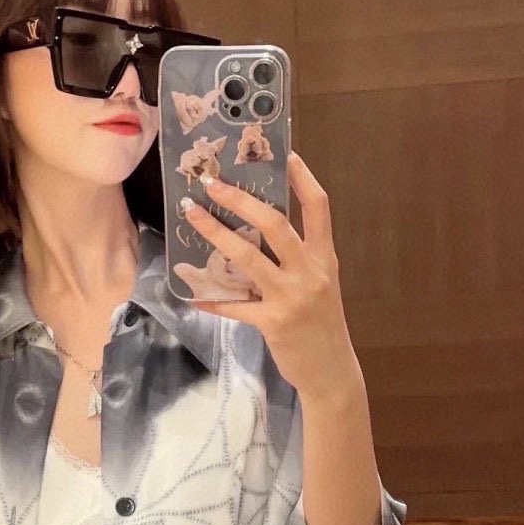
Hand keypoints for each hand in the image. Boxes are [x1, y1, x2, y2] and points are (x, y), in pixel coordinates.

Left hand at [182, 151, 362, 401]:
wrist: (331, 371)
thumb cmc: (321, 324)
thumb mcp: (319, 285)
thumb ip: (296, 260)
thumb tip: (256, 232)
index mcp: (323, 258)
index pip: (319, 208)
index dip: (303, 178)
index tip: (285, 153)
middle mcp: (310, 272)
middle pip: (275, 224)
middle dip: (240, 200)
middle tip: (212, 182)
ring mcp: (290, 297)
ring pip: (247, 256)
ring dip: (215, 233)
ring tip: (192, 216)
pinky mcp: (272, 322)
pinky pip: (234, 305)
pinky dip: (212, 298)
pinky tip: (193, 293)